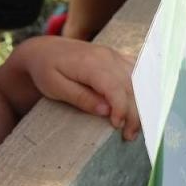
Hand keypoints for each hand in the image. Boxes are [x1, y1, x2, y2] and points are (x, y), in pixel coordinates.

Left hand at [18, 36, 141, 140]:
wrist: (44, 50)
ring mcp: (114, 55)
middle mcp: (107, 57)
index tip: (117, 126)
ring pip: (138, 80)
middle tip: (129, 136)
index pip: (116, 87)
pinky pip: (137, 71)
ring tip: (135, 127)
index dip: (121, 109)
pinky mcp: (116, 57)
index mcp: (91, 64)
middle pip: (131, 86)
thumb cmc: (45, 70)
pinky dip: (142, 89)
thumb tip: (106, 111)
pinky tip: (141, 105)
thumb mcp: (55, 87)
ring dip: (140, 104)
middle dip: (134, 113)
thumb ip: (81, 98)